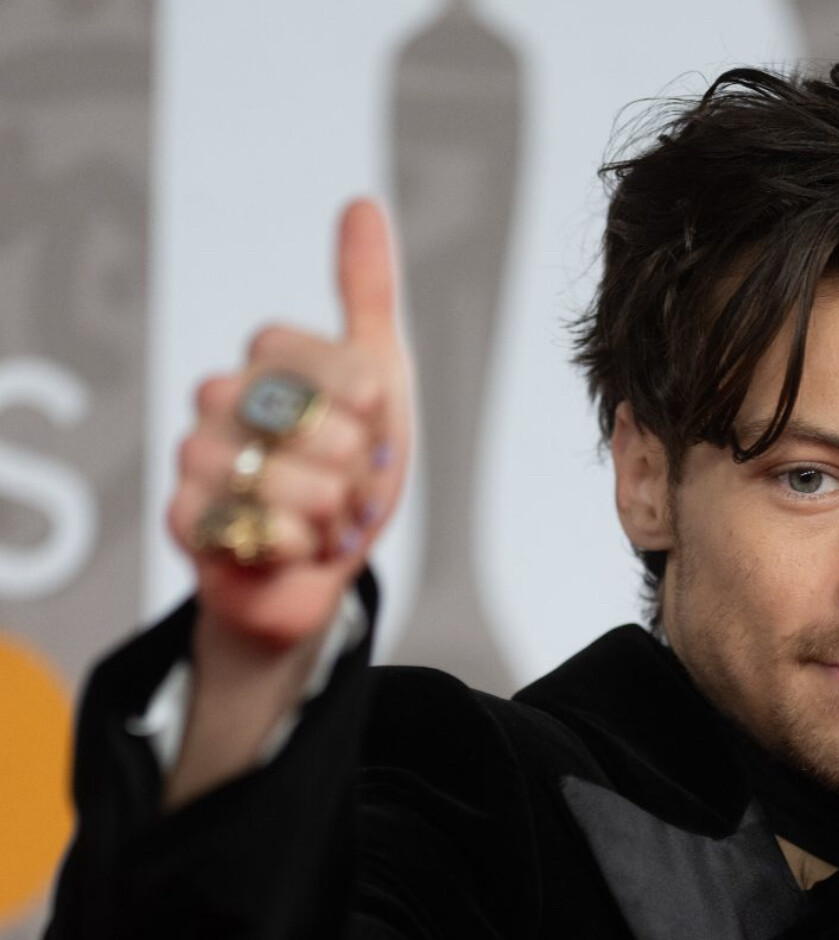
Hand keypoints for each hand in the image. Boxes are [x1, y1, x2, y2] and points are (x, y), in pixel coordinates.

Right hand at [167, 199, 410, 649]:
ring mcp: (197, 455)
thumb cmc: (351, 470)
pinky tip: (294, 545)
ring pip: (285, 479)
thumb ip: (367, 295)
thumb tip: (361, 202)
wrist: (321, 566)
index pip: (330, 358)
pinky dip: (298, 546)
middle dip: (355, 467)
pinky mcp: (185, 518)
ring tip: (324, 517)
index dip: (368, 403)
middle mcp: (222, 396)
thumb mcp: (380, 380)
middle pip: (310, 420)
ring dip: (329, 511)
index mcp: (270, 358)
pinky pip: (258, 528)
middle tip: (349, 482)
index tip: (374, 424)